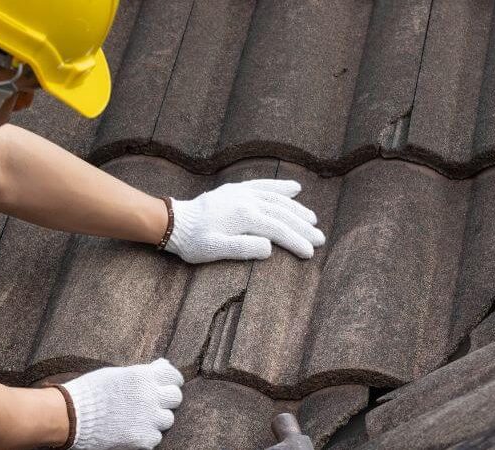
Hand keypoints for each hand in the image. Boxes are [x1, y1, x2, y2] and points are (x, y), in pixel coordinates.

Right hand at [62, 358, 184, 448]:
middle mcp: (150, 396)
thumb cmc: (91, 391)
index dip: (172, 381)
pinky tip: (132, 429)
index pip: (173, 376)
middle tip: (154, 402)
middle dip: (166, 399)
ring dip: (156, 418)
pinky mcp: (143, 438)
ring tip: (139, 417)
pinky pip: (155, 437)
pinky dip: (146, 435)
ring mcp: (149, 419)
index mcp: (143, 376)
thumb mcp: (117, 374)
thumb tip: (163, 365)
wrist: (72, 416)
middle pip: (175, 398)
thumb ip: (142, 372)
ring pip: (167, 419)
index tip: (169, 384)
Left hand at [164, 179, 324, 263]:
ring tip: (312, 219)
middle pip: (282, 213)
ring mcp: (242, 193)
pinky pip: (263, 185)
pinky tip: (295, 188)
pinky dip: (280, 187)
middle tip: (320, 239)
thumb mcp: (215, 250)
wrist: (174, 222)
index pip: (278, 229)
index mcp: (244, 216)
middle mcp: (247, 200)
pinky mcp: (236, 190)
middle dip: (303, 227)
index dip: (296, 241)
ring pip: (277, 199)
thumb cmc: (194, 241)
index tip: (310, 253)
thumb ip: (242, 248)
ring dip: (297, 209)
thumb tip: (270, 247)